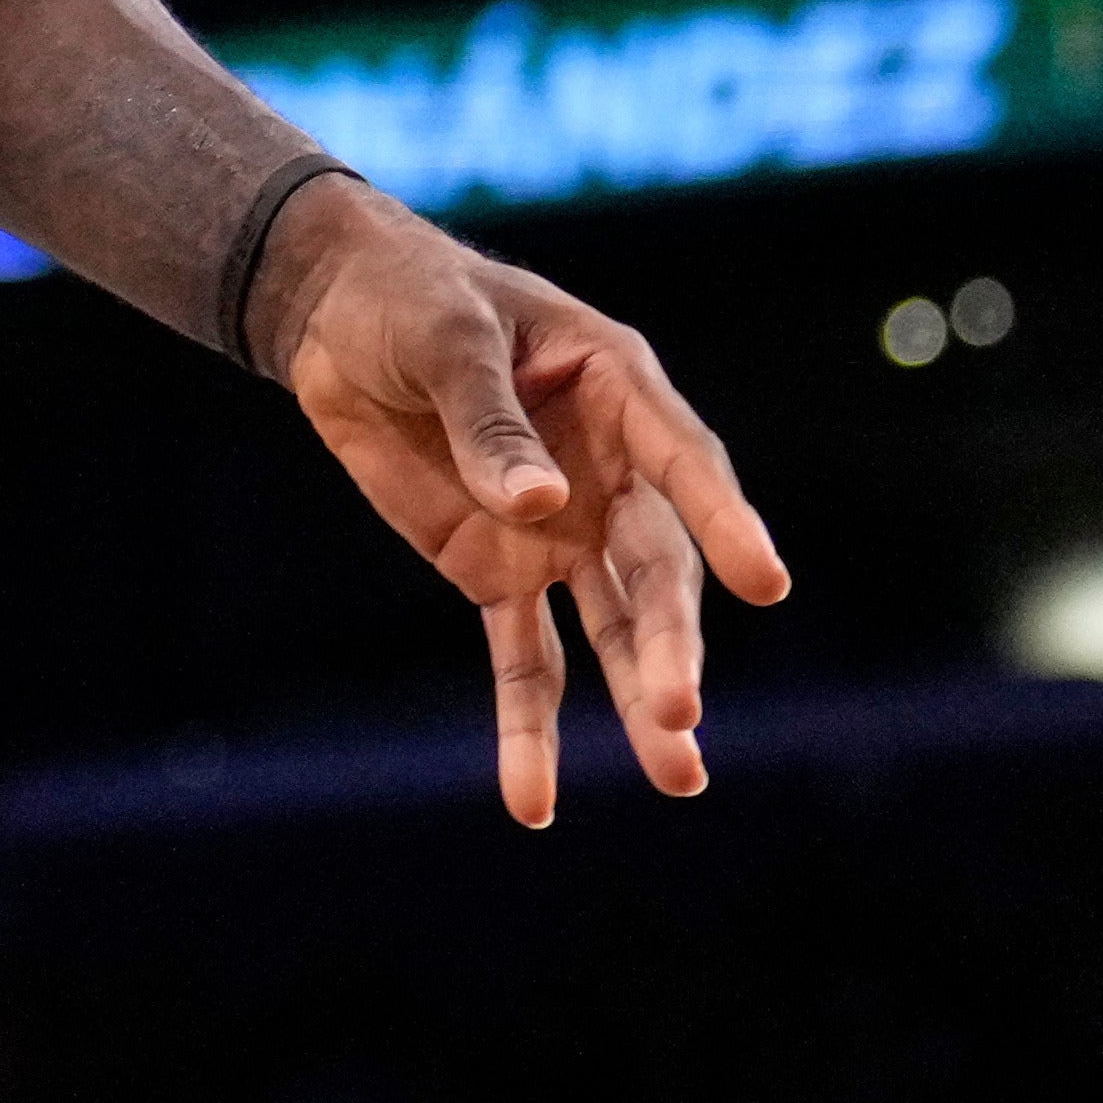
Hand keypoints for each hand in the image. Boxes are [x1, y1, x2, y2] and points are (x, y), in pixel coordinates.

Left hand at [258, 178, 790, 825]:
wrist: (336, 318)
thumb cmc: (409, 301)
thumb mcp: (445, 339)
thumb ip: (488, 421)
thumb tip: (537, 503)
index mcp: (617, 389)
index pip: (684, 464)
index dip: (726, 523)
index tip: (766, 583)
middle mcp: (608, 473)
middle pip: (653, 567)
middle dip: (669, 641)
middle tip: (681, 712)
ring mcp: (558, 531)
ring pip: (611, 628)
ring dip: (637, 700)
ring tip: (680, 778)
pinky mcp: (498, 574)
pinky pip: (524, 661)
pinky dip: (528, 728)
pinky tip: (532, 801)